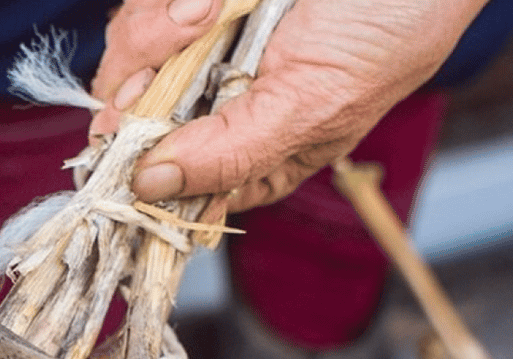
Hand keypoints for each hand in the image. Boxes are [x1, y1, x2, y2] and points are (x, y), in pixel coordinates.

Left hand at [89, 0, 485, 210]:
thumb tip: (151, 187)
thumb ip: (230, 153)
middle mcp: (219, 104)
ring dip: (158, 30)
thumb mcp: (313, 106)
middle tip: (184, 48)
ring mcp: (203, 48)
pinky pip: (147, 9)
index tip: (122, 146)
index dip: (131, 169)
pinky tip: (209, 1)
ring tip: (213, 10)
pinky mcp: (196, 5)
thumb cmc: (390, 25)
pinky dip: (165, 4)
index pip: (166, 185)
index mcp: (251, 153)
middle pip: (128, 116)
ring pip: (130, 54)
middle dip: (143, 83)